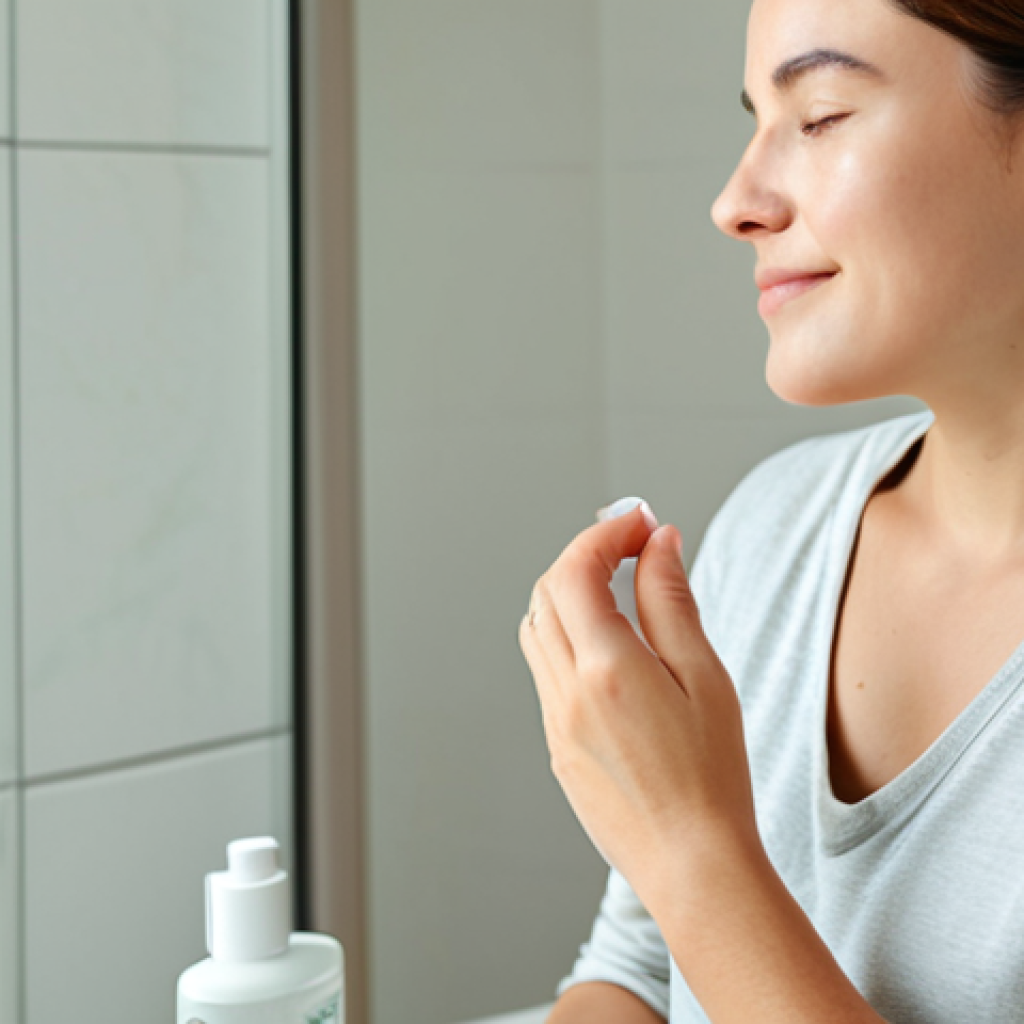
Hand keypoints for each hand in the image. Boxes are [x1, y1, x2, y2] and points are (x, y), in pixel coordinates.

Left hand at [518, 500, 760, 906]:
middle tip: (630, 545)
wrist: (692, 864)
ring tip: (617, 589)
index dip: (604, 533)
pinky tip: (610, 649)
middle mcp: (567, 691)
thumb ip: (670, 602)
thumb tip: (657, 543)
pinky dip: (567, 637)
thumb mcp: (705, 677)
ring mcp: (554, 720)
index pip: (576, 570)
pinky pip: (545, 671)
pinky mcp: (556, 744)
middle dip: (584, 555)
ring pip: (538, 629)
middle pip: (548, 591)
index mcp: (606, 669)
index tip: (638, 522)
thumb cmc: (712, 777)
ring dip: (568, 594)